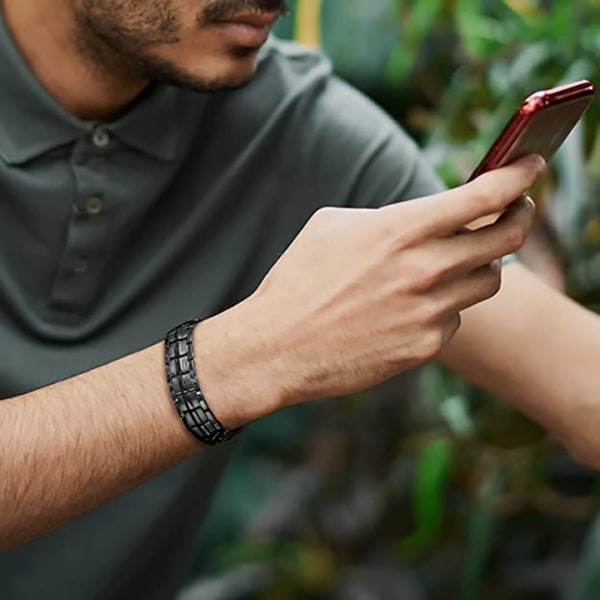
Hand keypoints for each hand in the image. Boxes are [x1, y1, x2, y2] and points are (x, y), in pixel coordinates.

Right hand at [195, 155, 543, 425]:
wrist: (278, 347)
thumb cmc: (298, 280)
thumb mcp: (333, 226)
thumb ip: (387, 216)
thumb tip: (422, 217)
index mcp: (399, 229)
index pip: (483, 196)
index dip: (518, 177)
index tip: (532, 168)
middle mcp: (424, 269)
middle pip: (506, 239)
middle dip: (520, 218)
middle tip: (517, 212)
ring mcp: (429, 312)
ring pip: (487, 282)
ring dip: (478, 267)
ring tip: (453, 264)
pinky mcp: (425, 347)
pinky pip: (455, 319)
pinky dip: (442, 308)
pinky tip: (409, 309)